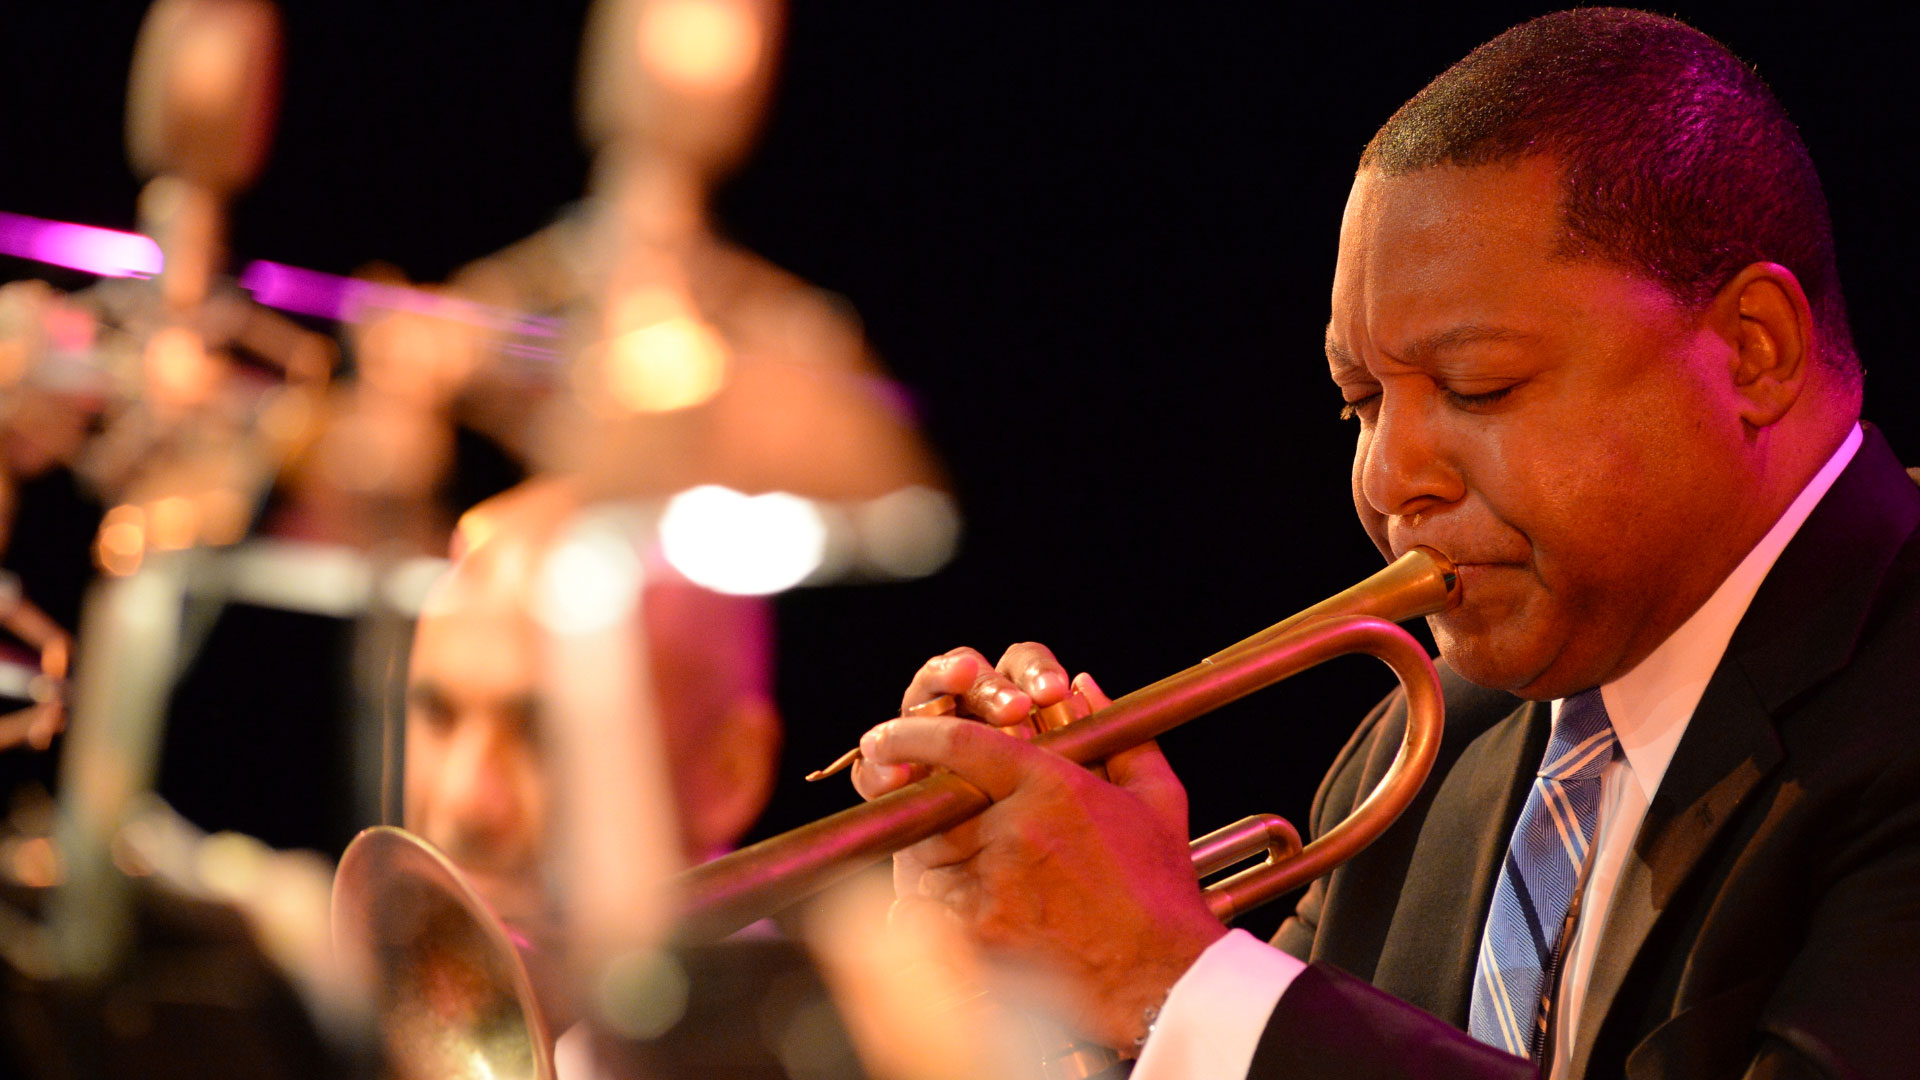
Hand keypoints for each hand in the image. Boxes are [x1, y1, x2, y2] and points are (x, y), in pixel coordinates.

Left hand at [851, 644, 1227, 1047]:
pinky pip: (929, 912)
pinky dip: (934, 912)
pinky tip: (963, 918)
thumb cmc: (1159, 889)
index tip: (884, 737)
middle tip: (938, 824)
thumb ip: (1117, 734)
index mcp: (1050, 787)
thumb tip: (1085, 685)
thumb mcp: (1155, 798)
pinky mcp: (980, 936)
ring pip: (925, 860)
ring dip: (933, 863)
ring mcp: (993, 885)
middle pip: (935, 805)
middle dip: (929, 813)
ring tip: (966, 876)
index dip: (912, 735)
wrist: (1162, 978)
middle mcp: (1014, 830)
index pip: (959, 744)